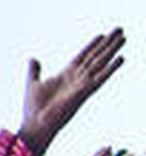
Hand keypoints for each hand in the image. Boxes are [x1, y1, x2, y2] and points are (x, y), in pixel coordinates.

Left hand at [19, 28, 124, 155]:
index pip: (82, 57)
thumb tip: (32, 58)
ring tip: (123, 37)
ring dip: (112, 50)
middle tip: (119, 29)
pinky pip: (100, 78)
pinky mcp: (84, 92)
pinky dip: (111, 68)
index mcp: (65, 76)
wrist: (35, 125)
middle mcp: (77, 79)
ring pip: (100, 63)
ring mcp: (82, 85)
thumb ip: (34, 71)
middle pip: (95, 57)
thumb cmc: (33, 109)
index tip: (102, 35)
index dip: (91, 45)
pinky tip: (121, 58)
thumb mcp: (32, 84)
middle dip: (107, 43)